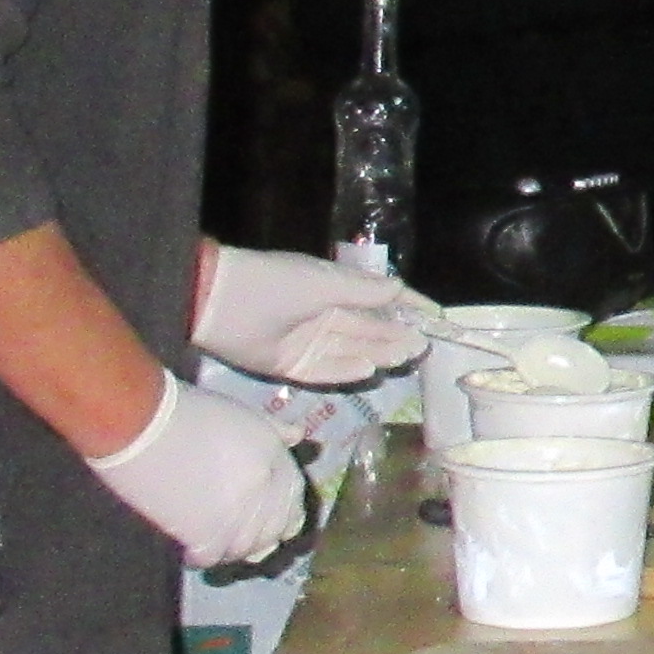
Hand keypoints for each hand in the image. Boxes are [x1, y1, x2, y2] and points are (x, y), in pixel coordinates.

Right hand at [86, 372, 311, 571]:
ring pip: (246, 548)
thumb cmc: (188, 412)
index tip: (275, 519)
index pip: (294, 494)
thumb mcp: (241, 414)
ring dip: (233, 549)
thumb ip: (274, 431)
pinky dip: (202, 557)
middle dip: (263, 535)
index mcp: (275, 459)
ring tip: (215, 542)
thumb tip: (299, 436)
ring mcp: (237, 515)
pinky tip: (190, 550)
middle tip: (240, 536)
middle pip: (274, 527)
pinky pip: (212, 558)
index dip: (286, 509)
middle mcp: (264, 491)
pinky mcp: (205, 534)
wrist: (144, 425)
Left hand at [192, 241, 431, 385]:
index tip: (435, 315)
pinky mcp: (291, 365)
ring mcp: (307, 341)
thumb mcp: (323, 283)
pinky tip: (370, 369)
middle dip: (396, 333)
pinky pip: (326, 370)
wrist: (217, 303)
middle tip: (424, 343)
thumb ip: (363, 291)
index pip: (377, 297)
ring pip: (351, 349)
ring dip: (378, 351)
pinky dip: (347, 370)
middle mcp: (322, 314)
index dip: (407, 305)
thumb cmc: (274, 283)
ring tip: (406, 355)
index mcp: (331, 288)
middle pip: (367, 327)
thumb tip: (400, 290)